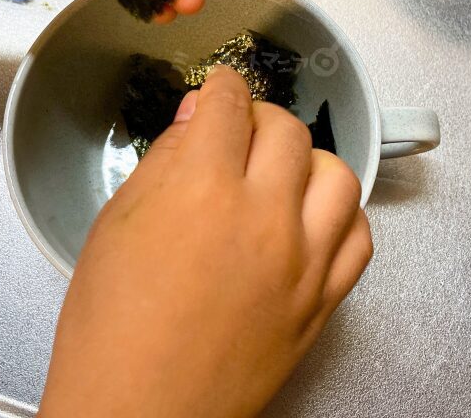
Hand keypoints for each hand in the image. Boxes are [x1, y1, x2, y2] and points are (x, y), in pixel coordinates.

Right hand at [38, 67, 372, 417]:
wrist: (137, 414)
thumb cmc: (112, 335)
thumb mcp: (115, 227)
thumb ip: (163, 161)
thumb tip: (195, 122)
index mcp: (202, 191)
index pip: (230, 105)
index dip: (224, 85)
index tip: (223, 87)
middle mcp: (263, 218)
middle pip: (287, 131)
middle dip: (260, 117)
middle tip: (241, 130)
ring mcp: (301, 262)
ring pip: (337, 175)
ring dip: (309, 161)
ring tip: (281, 171)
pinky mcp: (321, 302)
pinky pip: (359, 238)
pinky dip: (340, 216)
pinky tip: (312, 218)